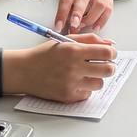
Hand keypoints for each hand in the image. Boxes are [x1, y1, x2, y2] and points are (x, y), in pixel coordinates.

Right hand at [2, 33, 116, 102]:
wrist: (24, 71)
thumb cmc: (44, 55)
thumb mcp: (66, 41)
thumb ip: (90, 40)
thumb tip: (110, 43)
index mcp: (74, 50)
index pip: (106, 52)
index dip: (112, 52)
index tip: (110, 53)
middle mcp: (74, 67)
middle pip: (108, 70)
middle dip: (109, 66)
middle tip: (104, 65)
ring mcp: (71, 84)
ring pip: (100, 84)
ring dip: (96, 78)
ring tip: (86, 73)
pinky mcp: (68, 96)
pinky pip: (88, 94)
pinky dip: (85, 88)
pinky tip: (76, 81)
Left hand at [54, 0, 113, 33]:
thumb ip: (68, 13)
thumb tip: (68, 31)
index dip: (62, 13)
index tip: (58, 26)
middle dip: (78, 13)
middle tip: (73, 26)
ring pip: (99, 4)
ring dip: (90, 18)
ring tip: (84, 26)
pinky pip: (108, 10)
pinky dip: (101, 21)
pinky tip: (95, 27)